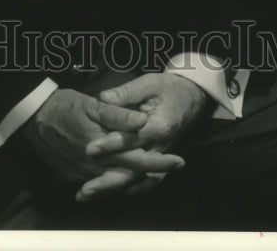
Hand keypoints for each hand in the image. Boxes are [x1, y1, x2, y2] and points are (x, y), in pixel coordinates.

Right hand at [21, 87, 185, 186]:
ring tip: (154, 172)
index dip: (159, 162)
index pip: (137, 159)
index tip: (179, 161)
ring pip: (115, 183)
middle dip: (153, 173)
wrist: (33, 118)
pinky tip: (124, 175)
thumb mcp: (92, 104)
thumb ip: (118, 114)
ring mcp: (82, 174)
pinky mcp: (73, 176)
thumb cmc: (64, 105)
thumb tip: (142, 122)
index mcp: (101, 146)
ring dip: (135, 179)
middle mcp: (93, 166)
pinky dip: (114, 181)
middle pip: (129, 176)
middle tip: (174, 166)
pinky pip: (99, 183)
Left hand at [78, 72, 211, 200]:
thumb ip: (126, 92)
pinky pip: (145, 182)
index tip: (90, 149)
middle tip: (84, 187)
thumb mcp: (148, 83)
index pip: (132, 139)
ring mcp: (161, 158)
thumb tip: (102, 98)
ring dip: (113, 188)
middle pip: (134, 168)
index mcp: (158, 126)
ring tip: (88, 194)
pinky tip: (107, 193)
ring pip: (138, 180)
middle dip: (108, 178)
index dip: (111, 144)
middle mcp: (161, 147)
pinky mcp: (159, 162)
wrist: (191, 99)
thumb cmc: (167, 88)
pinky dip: (128, 189)